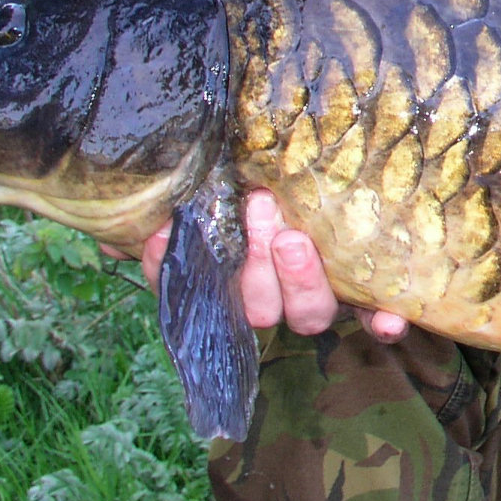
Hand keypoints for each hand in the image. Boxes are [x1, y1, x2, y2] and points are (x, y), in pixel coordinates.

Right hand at [99, 189, 409, 341]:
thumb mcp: (225, 182)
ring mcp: (322, 301)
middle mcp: (275, 298)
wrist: (347, 180)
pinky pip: (377, 319)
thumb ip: (179, 203)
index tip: (163, 234)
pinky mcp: (371, 299)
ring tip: (294, 237)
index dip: (174, 270)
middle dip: (253, 263)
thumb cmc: (271, 184)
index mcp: (234, 277)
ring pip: (307, 315)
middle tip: (259, 208)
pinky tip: (390, 319)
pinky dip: (382, 320)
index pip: (193, 289)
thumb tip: (110, 233)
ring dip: (299, 280)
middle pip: (257, 307)